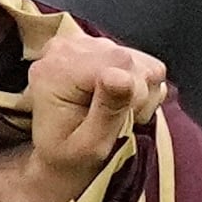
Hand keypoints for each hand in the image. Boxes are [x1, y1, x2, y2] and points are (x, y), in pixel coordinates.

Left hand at [25, 29, 166, 201]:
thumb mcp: (89, 145)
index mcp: (55, 70)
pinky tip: (122, 102)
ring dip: (140, 94)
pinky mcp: (104, 48)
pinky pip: (146, 64)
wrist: (62, 157)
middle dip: (137, 95)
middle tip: (116, 120)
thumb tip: (122, 76)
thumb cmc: (70, 157)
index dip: (133, 94)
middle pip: (132, 60)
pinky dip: (142, 87)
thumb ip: (106, 110)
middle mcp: (66, 48)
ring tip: (116, 113)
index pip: (121, 62)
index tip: (119, 120)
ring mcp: (85, 44)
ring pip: (144, 63)